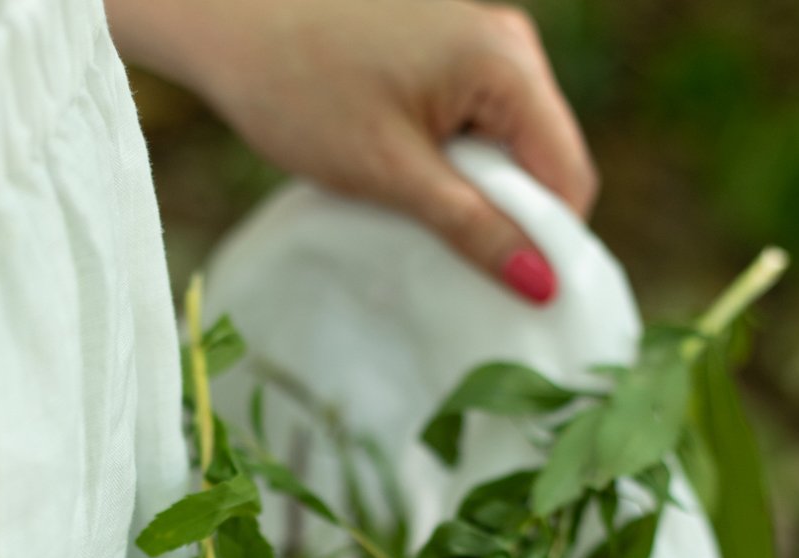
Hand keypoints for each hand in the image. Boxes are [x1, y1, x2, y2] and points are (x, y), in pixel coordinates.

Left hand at [106, 0, 596, 303]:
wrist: (229, 22)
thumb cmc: (302, 90)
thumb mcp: (394, 174)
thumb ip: (474, 229)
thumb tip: (540, 284)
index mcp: (507, 63)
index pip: (569, 174)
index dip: (548, 241)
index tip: (507, 290)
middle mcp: (509, 43)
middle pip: (545, 159)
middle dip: (512, 217)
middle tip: (453, 258)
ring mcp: (479, 41)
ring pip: (511, 145)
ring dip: (480, 193)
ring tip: (420, 214)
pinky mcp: (448, 50)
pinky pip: (480, 123)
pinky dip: (458, 163)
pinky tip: (413, 182)